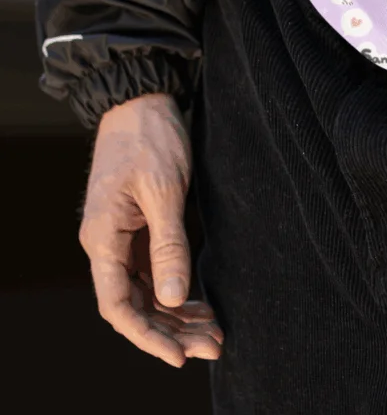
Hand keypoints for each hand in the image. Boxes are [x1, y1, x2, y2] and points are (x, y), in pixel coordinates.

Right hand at [79, 94, 222, 366]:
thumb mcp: (165, 190)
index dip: (148, 336)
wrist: (143, 99)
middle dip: (171, 331)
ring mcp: (123, 238)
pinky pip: (155, 272)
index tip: (179, 357)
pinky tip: (202, 305)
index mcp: (103, 238)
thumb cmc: (152, 137)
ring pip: (148, 292)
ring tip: (214, 333)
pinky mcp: (139, 228)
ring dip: (178, 315)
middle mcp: (107, 244)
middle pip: (135, 305)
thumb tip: (174, 298)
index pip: (119, 306)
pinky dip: (178, 291)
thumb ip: (169, 245)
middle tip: (214, 346)